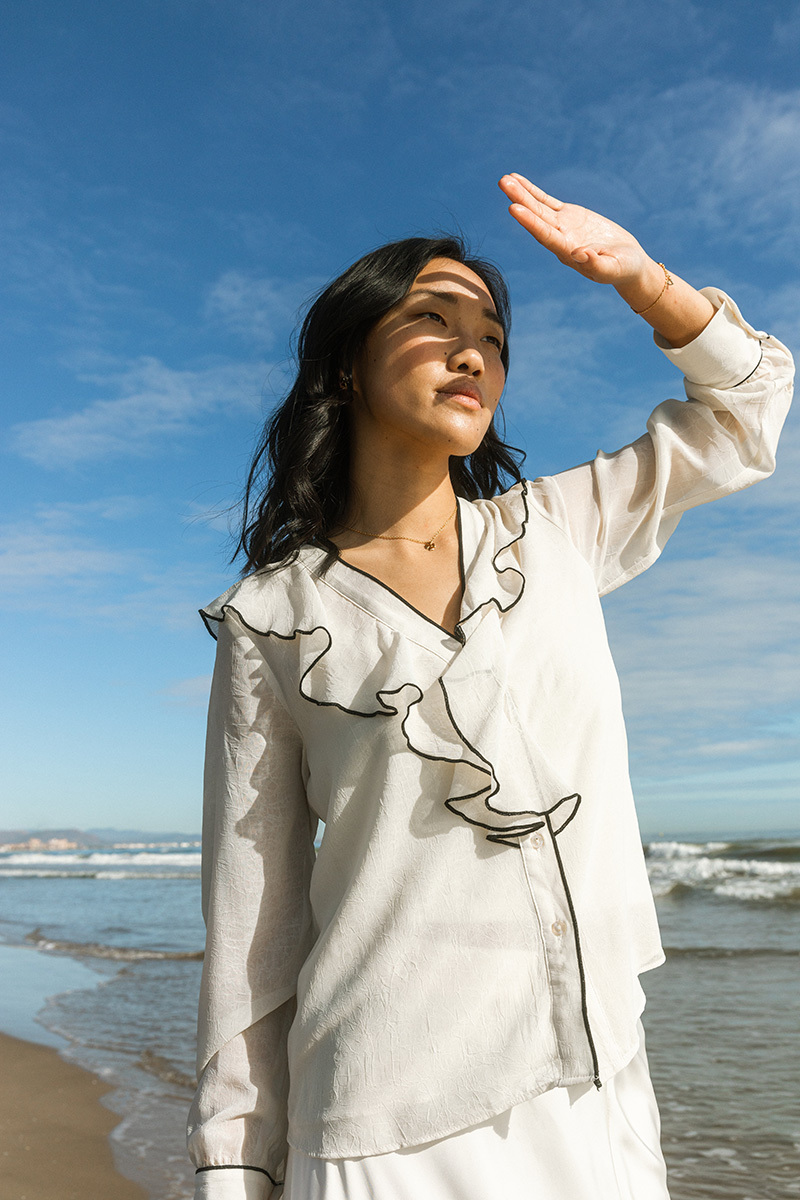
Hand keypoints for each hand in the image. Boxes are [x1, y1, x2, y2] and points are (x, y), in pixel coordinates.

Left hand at [498, 173, 651, 288]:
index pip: (545, 235)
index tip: (514, 208)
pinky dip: (533, 191)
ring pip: (539, 208)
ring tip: (505, 179)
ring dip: (521, 193)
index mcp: (567, 252)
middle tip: (503, 183)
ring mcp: (563, 226)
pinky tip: (518, 181)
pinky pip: (547, 201)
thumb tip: (578, 254)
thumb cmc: (622, 269)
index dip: (530, 222)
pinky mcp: (569, 215)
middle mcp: (560, 239)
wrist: (627, 263)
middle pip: (536, 218)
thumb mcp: (612, 269)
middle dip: (520, 200)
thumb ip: (596, 264)